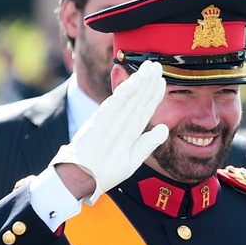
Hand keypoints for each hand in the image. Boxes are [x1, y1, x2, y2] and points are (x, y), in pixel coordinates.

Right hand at [50, 61, 168, 204]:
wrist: (82, 179)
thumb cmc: (105, 170)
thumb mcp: (132, 159)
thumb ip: (147, 144)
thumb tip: (163, 129)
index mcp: (128, 130)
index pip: (144, 109)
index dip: (154, 94)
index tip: (162, 81)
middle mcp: (121, 122)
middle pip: (139, 99)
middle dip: (149, 82)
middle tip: (157, 65)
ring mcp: (111, 120)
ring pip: (129, 98)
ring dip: (140, 82)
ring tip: (150, 67)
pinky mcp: (101, 122)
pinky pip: (116, 105)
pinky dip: (125, 92)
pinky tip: (134, 81)